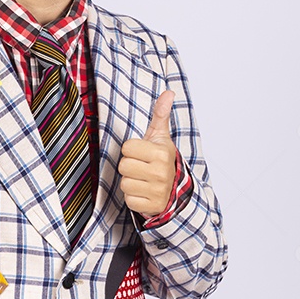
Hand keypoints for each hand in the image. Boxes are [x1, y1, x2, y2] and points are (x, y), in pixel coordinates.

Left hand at [118, 90, 177, 216]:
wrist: (176, 190)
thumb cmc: (162, 160)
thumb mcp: (161, 137)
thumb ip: (161, 114)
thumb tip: (168, 92)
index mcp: (161, 153)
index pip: (127, 147)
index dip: (132, 150)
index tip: (143, 154)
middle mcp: (161, 172)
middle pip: (123, 165)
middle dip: (130, 166)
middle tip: (142, 167)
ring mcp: (157, 191)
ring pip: (124, 183)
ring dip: (131, 182)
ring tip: (143, 180)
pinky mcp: (151, 206)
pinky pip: (128, 199)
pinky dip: (133, 197)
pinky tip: (144, 193)